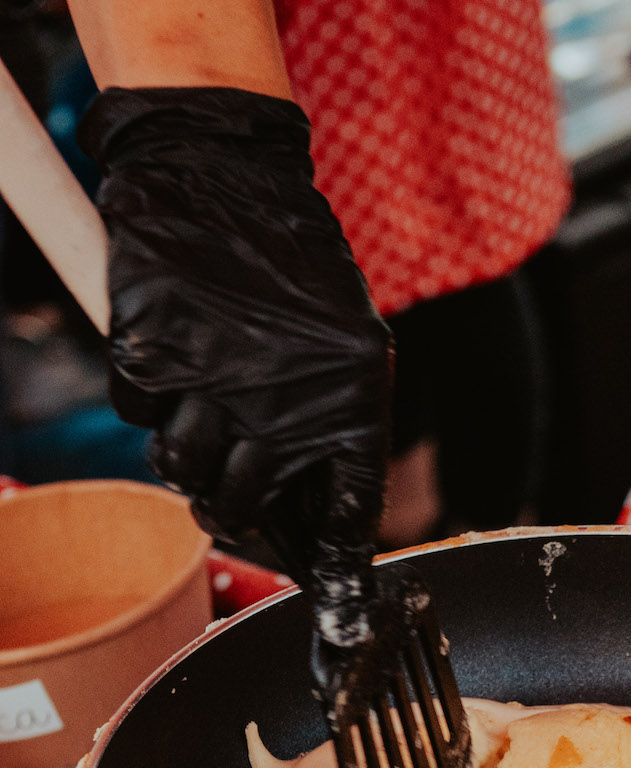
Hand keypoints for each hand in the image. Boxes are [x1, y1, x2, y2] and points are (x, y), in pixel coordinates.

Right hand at [78, 87, 390, 584]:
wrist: (224, 168)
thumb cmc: (290, 256)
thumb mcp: (347, 339)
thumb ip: (335, 417)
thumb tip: (325, 511)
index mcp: (349, 400)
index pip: (351, 510)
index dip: (336, 566)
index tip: (333, 599)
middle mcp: (282, 401)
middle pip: (244, 505)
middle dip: (234, 511)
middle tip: (229, 500)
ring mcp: (210, 379)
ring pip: (184, 468)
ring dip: (187, 456)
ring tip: (200, 419)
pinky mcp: (150, 353)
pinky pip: (140, 414)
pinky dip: (150, 398)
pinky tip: (172, 360)